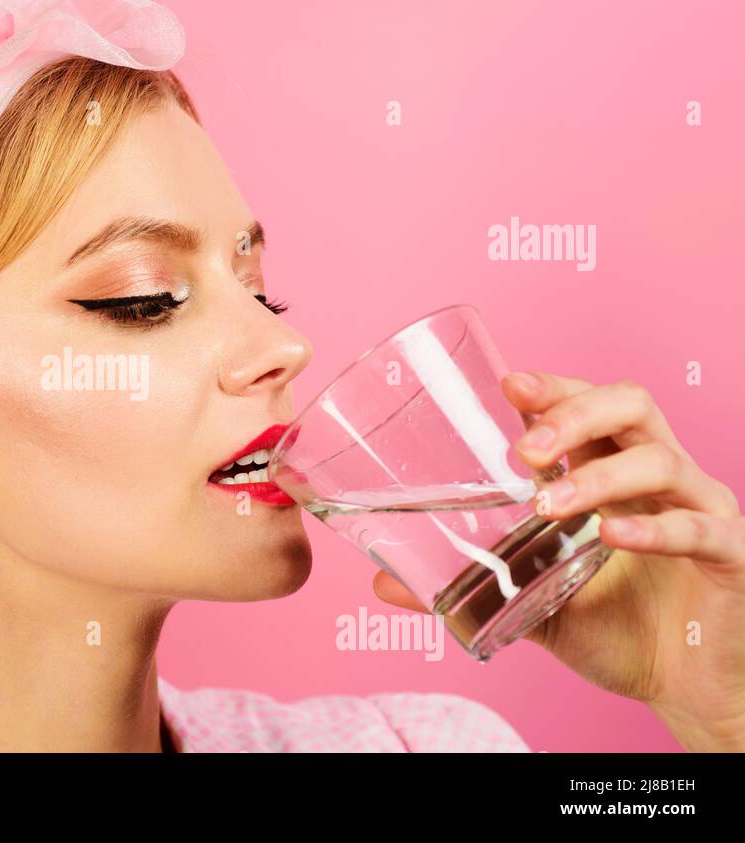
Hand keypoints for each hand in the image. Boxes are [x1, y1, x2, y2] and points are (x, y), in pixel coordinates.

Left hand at [373, 371, 744, 750]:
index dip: (554, 388)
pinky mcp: (730, 553)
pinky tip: (612, 536)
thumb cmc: (614, 626)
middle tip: (521, 448)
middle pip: (629, 406)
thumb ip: (470, 585)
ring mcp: (699, 509)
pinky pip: (700, 526)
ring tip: (547, 503)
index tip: (509, 386)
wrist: (684, 686)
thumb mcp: (533, 601)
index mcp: (612, 472)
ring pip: (660, 460)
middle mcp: (657, 478)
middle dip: (572, 414)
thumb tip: (381, 581)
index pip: (589, 404)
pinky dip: (654, 529)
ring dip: (597, 477)